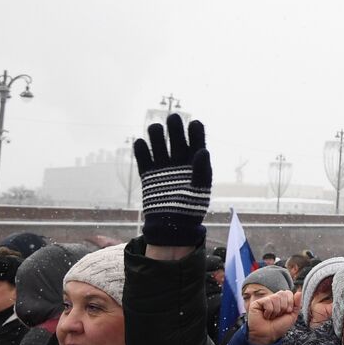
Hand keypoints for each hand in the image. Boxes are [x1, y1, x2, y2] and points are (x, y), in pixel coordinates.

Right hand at [133, 114, 211, 246]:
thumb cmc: (191, 207)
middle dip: (175, 128)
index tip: (195, 123)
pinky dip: (141, 150)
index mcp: (196, 164)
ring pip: (159, 145)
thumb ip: (202, 170)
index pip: (196, 142)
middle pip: (176, 140)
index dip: (196, 132)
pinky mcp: (149, 175)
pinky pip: (144, 159)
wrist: (172, 226)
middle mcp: (179, 162)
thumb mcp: (200, 189)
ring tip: (156, 128)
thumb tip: (203, 151)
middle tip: (174, 118)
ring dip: (157, 135)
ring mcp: (163, 168)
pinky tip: (140, 142)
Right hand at [249, 290, 299, 344]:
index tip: (287, 312)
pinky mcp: (257, 303)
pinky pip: (268, 302)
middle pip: (283, 293)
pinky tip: (265, 316)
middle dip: (284, 307)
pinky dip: (269, 311)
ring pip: (276, 298)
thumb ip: (297, 304)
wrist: (268, 335)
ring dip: (276, 311)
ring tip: (271, 317)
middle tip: (278, 315)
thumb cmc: (279, 327)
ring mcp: (265, 300)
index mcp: (282, 301)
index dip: (290, 302)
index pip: (288, 293)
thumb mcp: (292, 316)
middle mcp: (273, 299)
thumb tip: (299, 292)